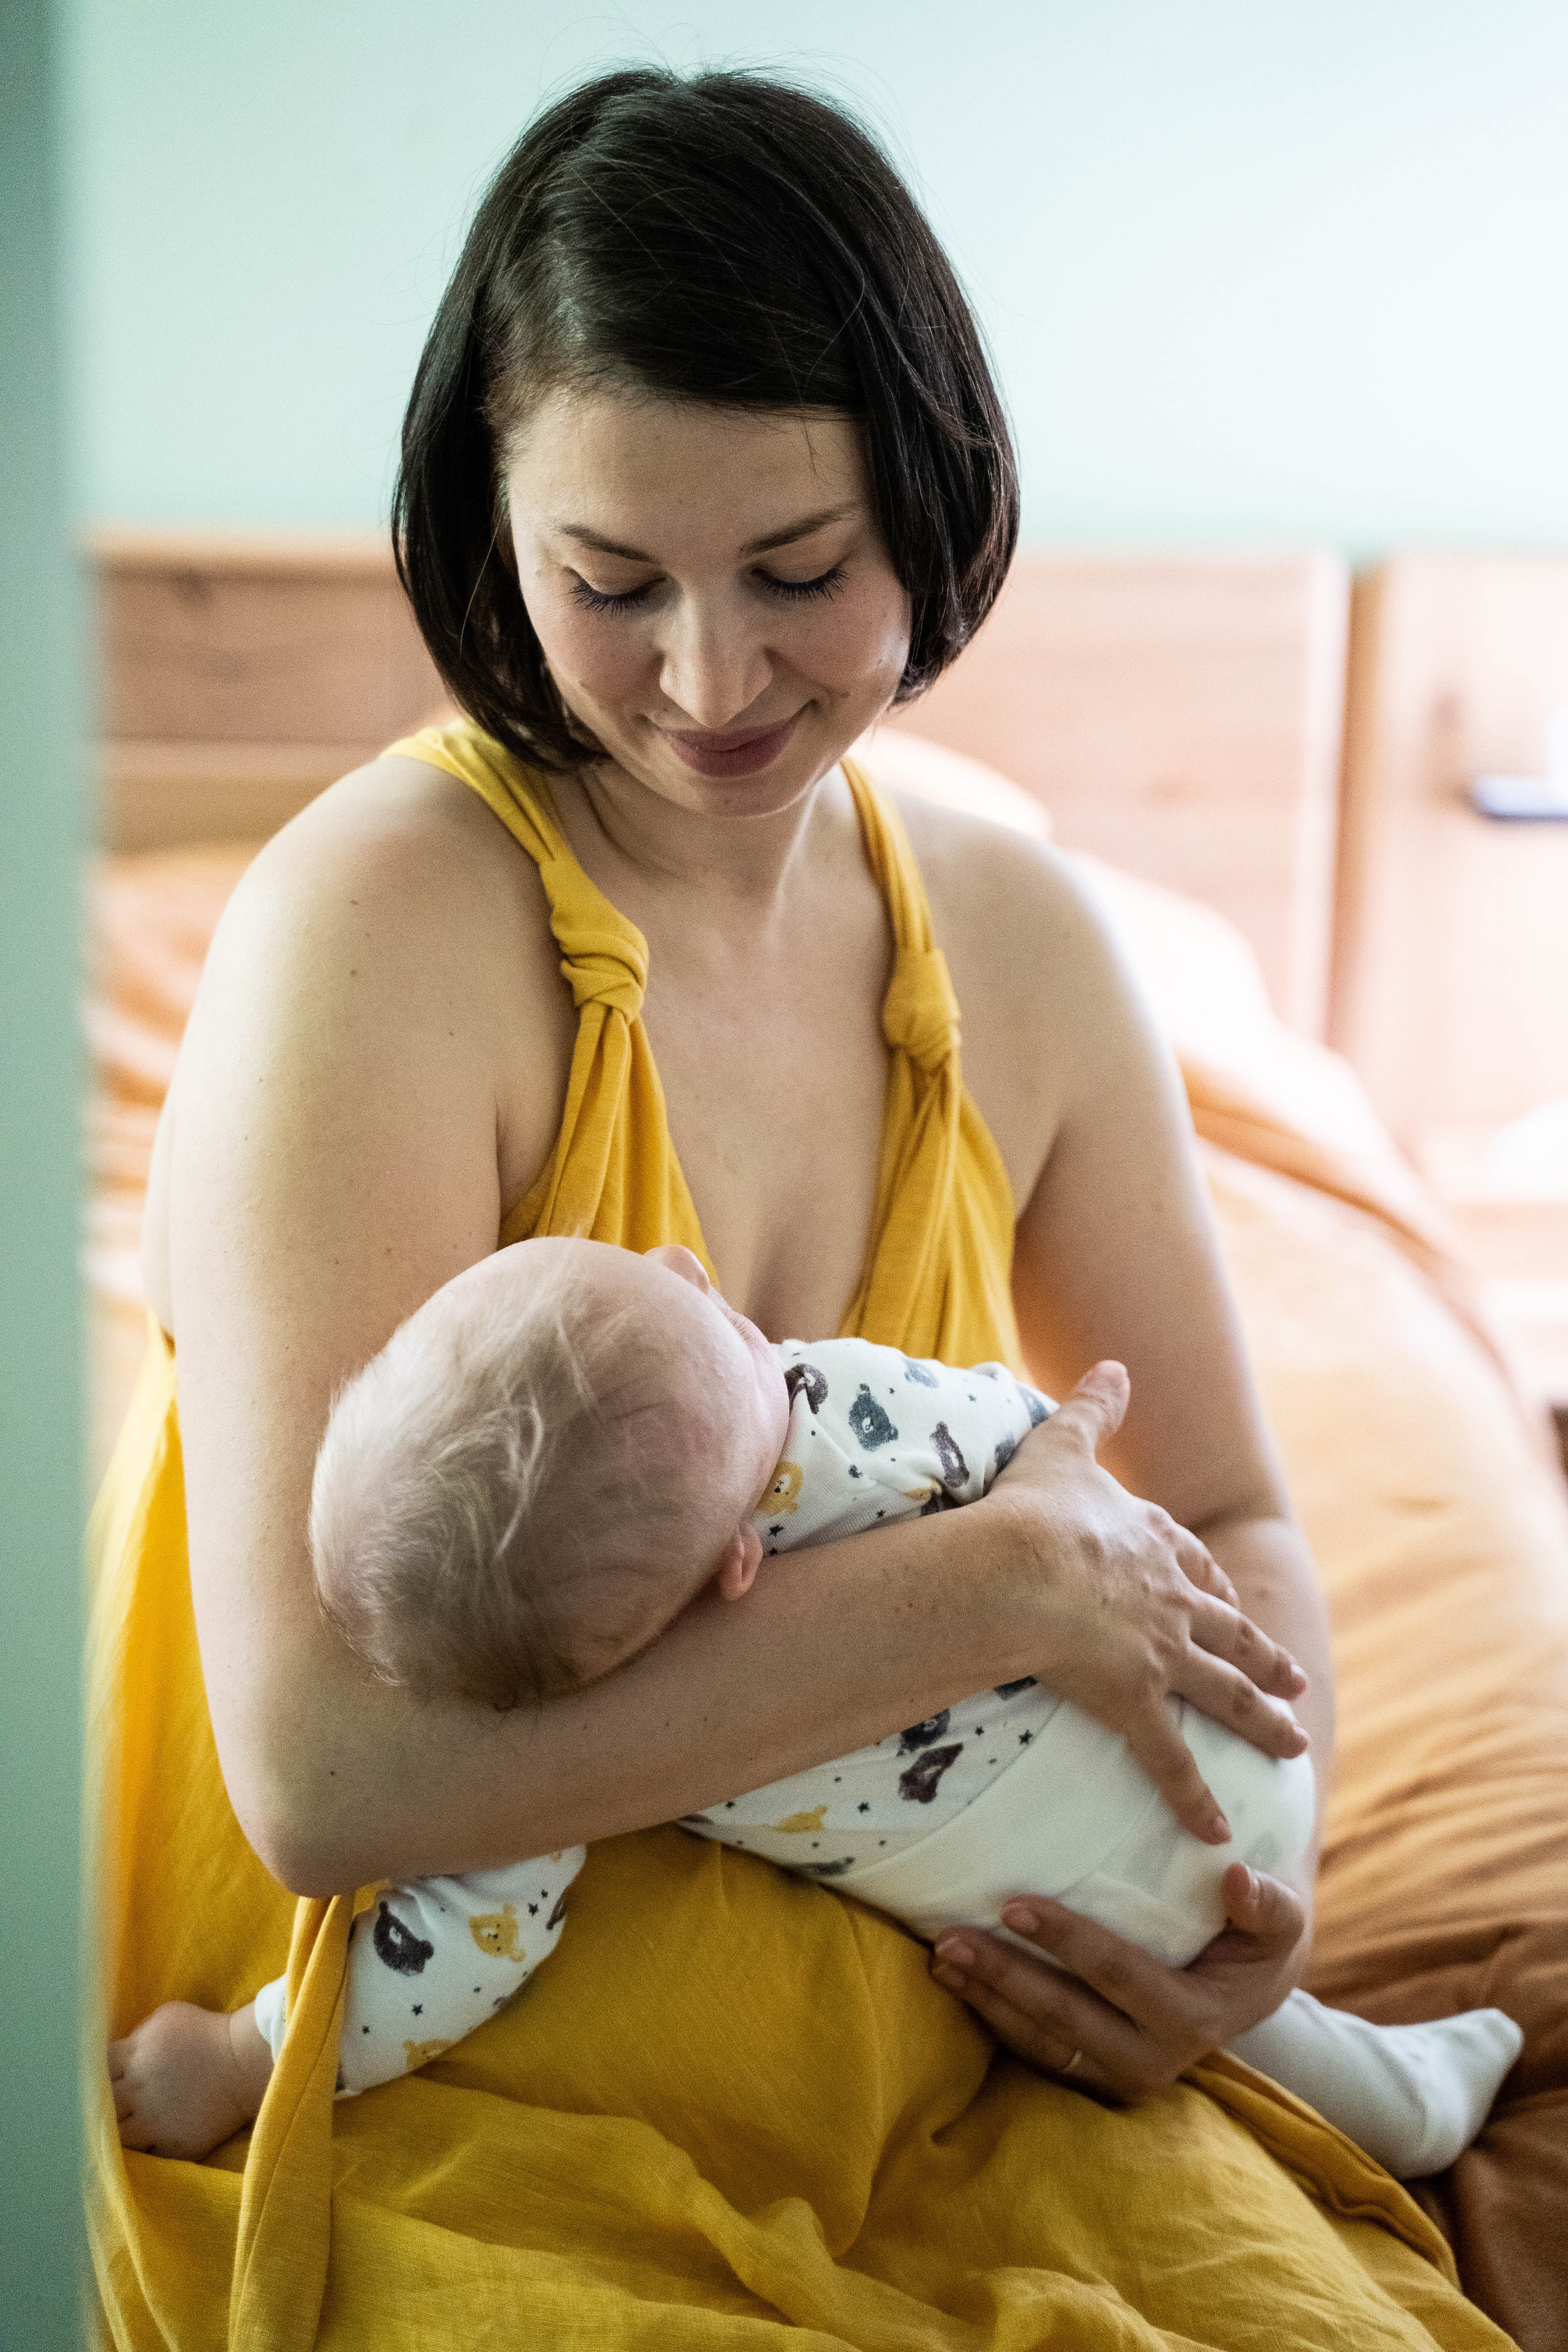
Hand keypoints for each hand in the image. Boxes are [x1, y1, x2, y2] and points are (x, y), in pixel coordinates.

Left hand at [109, 1999, 274, 2159]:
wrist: (246, 2061)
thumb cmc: (207, 2032)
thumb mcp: (166, 2019)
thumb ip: (136, 2038)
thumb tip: (117, 2054)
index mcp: (134, 2056)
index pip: (94, 2071)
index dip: (93, 2076)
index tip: (99, 2080)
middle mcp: (139, 2092)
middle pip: (101, 2107)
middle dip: (100, 2108)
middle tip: (108, 2108)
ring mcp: (155, 2123)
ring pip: (117, 2139)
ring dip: (116, 2134)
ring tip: (121, 2130)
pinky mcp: (174, 2147)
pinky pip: (146, 2157)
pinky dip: (142, 2152)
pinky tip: (145, 2144)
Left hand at [931, 1864, 1307, 2099]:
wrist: (1252, 1990)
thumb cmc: (1258, 1939)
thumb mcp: (1280, 1920)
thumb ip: (1266, 1904)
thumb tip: (1237, 1878)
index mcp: (1194, 2018)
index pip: (1117, 1975)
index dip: (1066, 1940)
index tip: (1014, 1904)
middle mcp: (1154, 2059)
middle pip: (1064, 2016)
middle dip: (1003, 1977)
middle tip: (949, 1938)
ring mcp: (1120, 2074)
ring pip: (1041, 2043)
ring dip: (986, 2000)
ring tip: (940, 1959)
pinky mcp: (1095, 2076)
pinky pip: (1036, 2054)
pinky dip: (993, 2021)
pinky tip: (955, 1986)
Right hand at [989, 1361, 1308, 1842]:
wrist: (1019, 1567)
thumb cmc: (1032, 1510)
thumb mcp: (1063, 1445)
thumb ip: (1093, 1409)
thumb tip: (1116, 1367)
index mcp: (1154, 1544)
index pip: (1196, 1566)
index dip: (1214, 1585)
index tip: (1229, 1598)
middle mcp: (1173, 1600)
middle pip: (1232, 1633)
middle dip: (1263, 1658)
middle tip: (1293, 1681)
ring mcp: (1162, 1653)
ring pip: (1226, 1694)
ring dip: (1262, 1722)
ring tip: (1293, 1747)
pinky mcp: (1138, 1701)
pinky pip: (1172, 1761)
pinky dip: (1195, 1798)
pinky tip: (1218, 1832)